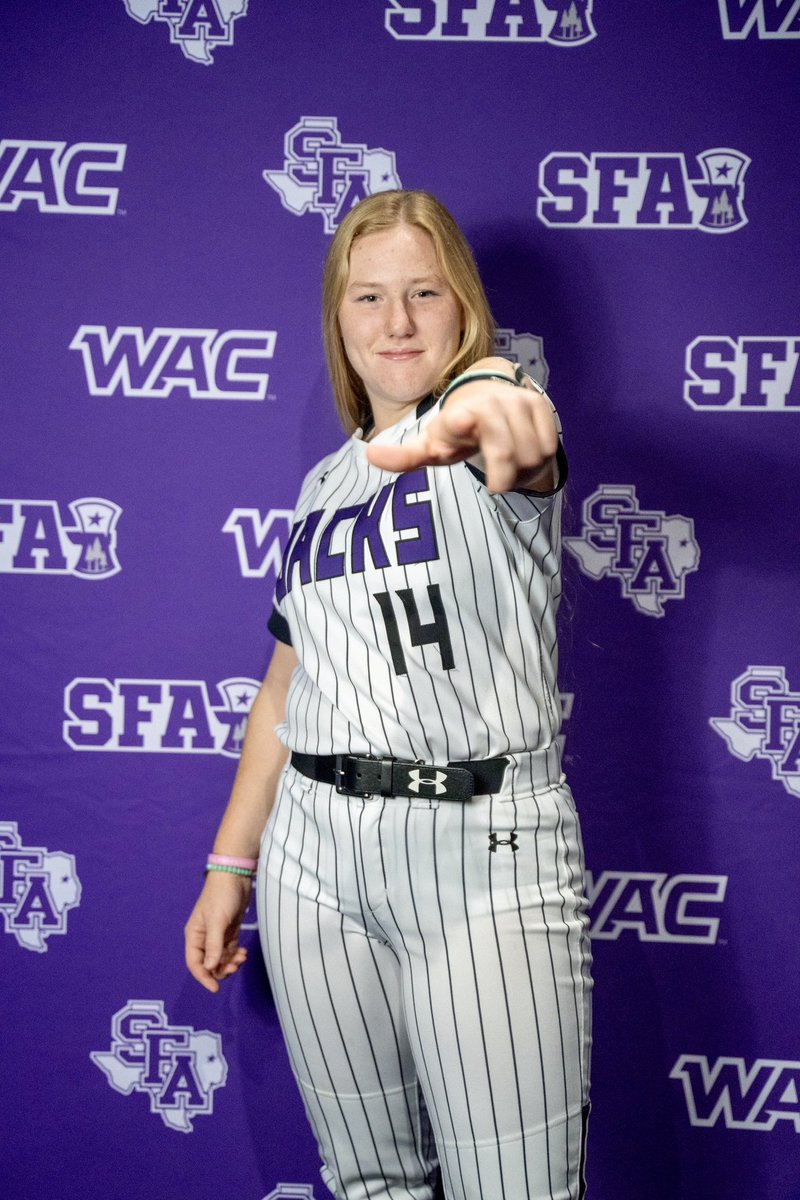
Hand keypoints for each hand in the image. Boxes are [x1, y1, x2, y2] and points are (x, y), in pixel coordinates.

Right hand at [184, 871, 252, 993]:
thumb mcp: (217, 920)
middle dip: (221, 969)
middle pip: (209, 964)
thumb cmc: (222, 896)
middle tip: (235, 966)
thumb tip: (211, 968)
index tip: (215, 989)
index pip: (194, 963)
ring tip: (242, 957)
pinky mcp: (228, 932)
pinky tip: (243, 952)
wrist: (235, 876)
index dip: (203, 977)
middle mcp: (203, 938)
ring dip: (230, 962)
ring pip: (221, 959)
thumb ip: (214, 945)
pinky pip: (229, 951)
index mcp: (194, 935)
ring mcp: (216, 935)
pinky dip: (235, 955)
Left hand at [367, 359, 557, 492]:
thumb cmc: (457, 433)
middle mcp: (489, 402)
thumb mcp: (432, 447)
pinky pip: (548, 444)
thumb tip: (369, 455)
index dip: (462, 419)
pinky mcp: (540, 403)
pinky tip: (524, 454)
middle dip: (503, 472)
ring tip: (507, 465)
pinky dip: (538, 458)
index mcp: (459, 414)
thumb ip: (404, 457)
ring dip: (521, 468)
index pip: (463, 416)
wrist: (491, 401)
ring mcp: (517, 401)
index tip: (461, 419)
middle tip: (495, 485)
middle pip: (505, 449)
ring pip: (531, 451)